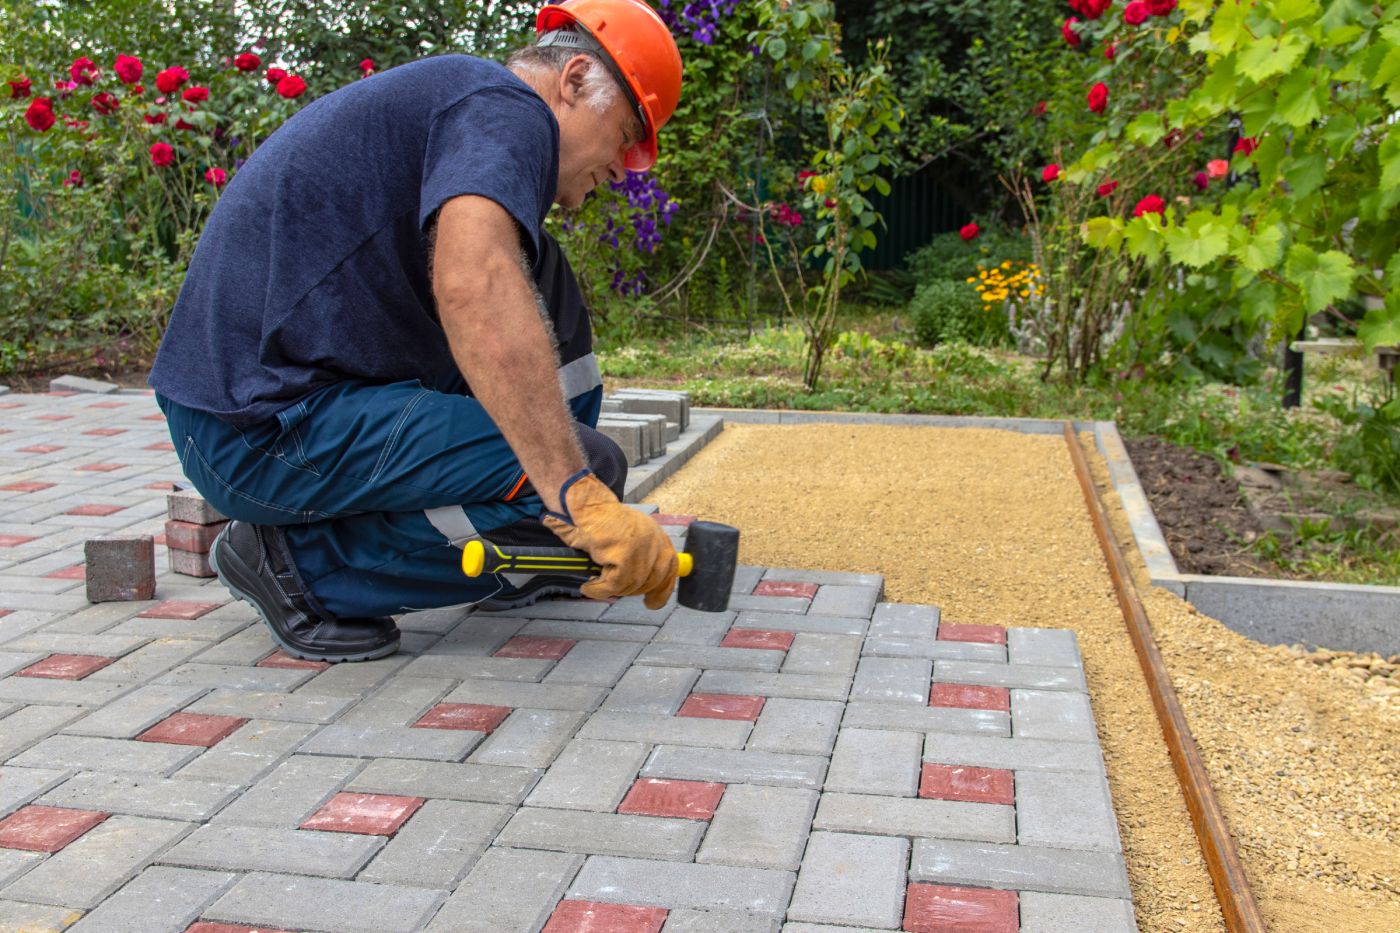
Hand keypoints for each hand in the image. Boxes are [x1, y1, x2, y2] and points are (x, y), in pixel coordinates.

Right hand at [542, 471, 676, 608]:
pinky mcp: (624, 554)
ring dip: (610, 589)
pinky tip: (589, 585)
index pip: (670, 567)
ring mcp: (641, 547)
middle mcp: (654, 540)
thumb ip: (641, 555)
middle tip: (610, 588)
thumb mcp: (628, 534)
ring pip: (631, 585)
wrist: (584, 503)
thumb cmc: (599, 519)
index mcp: (657, 535)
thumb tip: (644, 586)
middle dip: (630, 590)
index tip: (652, 603)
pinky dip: (599, 589)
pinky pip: (614, 585)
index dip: (662, 589)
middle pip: (651, 580)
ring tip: (594, 584)